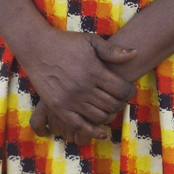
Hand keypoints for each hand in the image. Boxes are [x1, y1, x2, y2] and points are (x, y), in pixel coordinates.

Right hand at [16, 28, 136, 140]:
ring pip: (98, 117)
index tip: (130, 92)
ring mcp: (71, 99)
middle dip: (120, 104)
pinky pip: (79, 126)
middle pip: (112, 105)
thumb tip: (135, 54)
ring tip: (110, 111)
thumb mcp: (91, 41)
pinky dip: (92, 132)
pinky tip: (101, 133)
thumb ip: (112, 50)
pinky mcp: (59, 108)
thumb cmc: (66, 43)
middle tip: (120, 101)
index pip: (122, 90)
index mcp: (94, 71)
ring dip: (109, 116)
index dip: (130, 93)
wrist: (37, 48)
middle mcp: (84, 87)